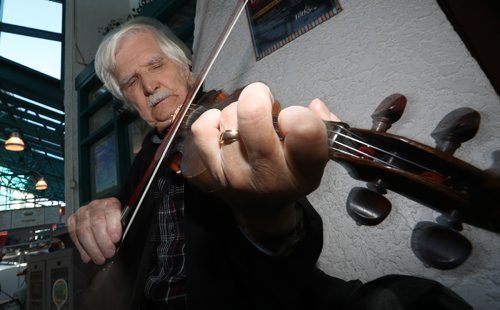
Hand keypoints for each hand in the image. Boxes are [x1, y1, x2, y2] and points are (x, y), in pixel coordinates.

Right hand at [67, 197, 121, 263]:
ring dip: (92, 248)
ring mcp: (82, 212)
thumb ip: (121, 230)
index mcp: (111, 203)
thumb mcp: (123, 222)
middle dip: (103, 242)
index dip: (113, 227)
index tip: (116, 239)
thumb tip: (117, 243)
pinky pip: (74, 235)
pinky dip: (81, 248)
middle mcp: (95, 206)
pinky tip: (87, 256)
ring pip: (83, 231)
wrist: (104, 215)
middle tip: (109, 253)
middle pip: (96, 223)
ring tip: (99, 258)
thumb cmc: (114, 221)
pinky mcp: (72, 220)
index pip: (111, 212)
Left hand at [190, 82, 338, 235]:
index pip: (303, 131)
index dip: (298, 114)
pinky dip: (212, 119)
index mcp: (303, 171)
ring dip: (237, 110)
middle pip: (252, 117)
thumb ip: (323, 126)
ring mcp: (235, 176)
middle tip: (264, 100)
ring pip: (228, 118)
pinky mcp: (212, 171)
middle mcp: (269, 176)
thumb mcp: (317, 156)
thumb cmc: (292, 173)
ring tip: (247, 120)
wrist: (262, 208)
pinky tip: (226, 126)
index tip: (290, 119)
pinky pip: (202, 129)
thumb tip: (313, 105)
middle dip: (257, 96)